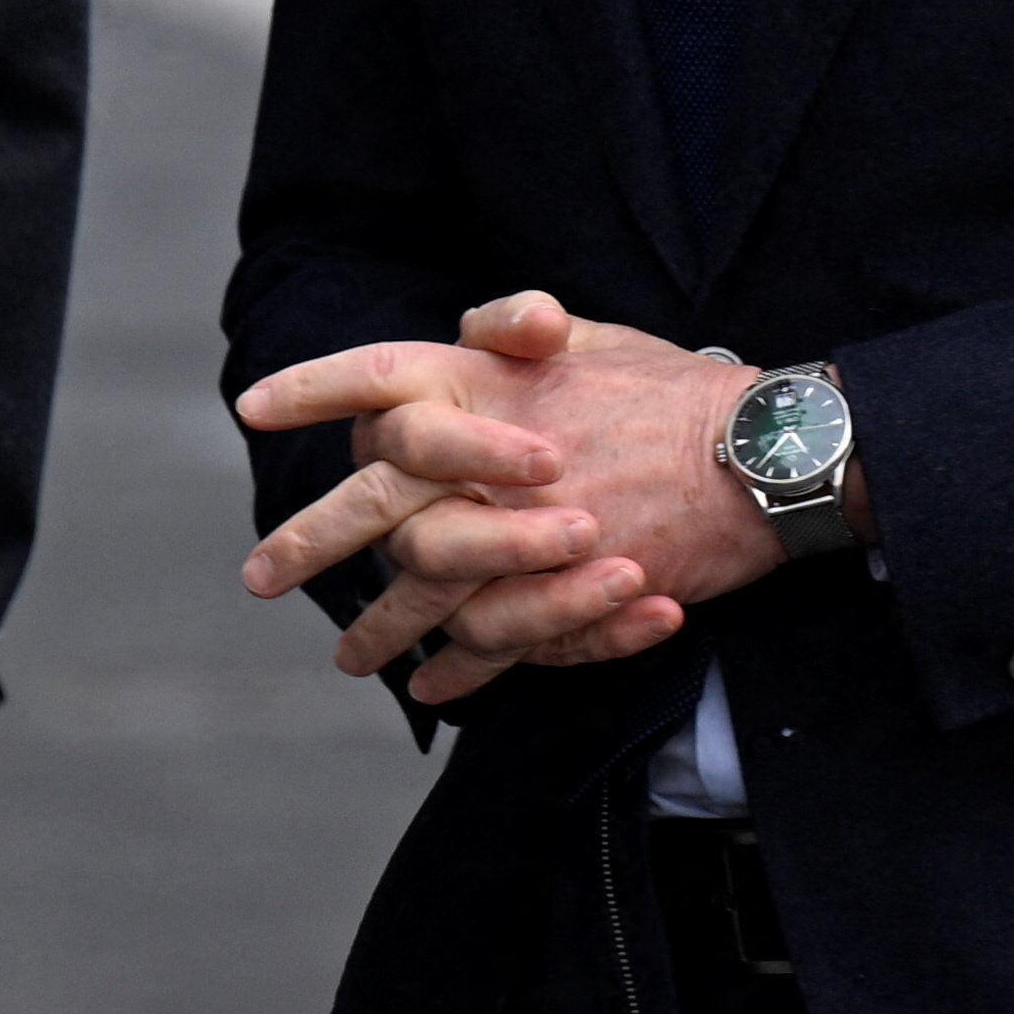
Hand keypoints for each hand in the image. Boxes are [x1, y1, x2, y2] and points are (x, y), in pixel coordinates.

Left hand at [237, 293, 783, 708]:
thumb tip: (477, 327)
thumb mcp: (595, 338)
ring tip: (351, 662)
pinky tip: (435, 686)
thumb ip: (518, 333)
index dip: (314, 388)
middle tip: (259, 578)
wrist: (761, 456)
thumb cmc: (674, 390)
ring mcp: (524, 529)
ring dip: (384, 627)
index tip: (252, 408)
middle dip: (311, 539)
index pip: (377, 375)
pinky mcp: (567, 590)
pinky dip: (463, 669)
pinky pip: (496, 640)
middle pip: (376, 499)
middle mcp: (489, 454)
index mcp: (485, 379)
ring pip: (426, 584)